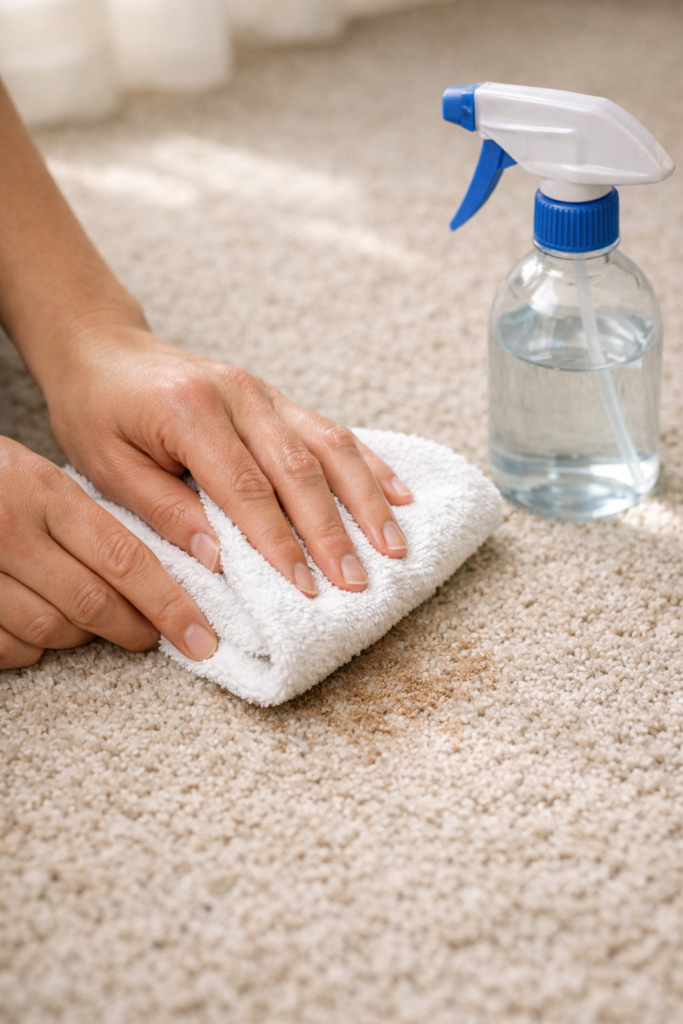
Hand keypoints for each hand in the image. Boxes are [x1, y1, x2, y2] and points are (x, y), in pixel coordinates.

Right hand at [0, 437, 218, 669]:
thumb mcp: (32, 476)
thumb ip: (82, 517)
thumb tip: (153, 570)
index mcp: (40, 492)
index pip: (124, 558)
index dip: (170, 604)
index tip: (202, 636)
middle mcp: (9, 530)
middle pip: (91, 602)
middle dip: (135, 628)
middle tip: (157, 637)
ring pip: (50, 630)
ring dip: (81, 636)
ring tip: (95, 625)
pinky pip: (7, 647)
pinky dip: (30, 649)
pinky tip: (36, 631)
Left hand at [40, 316, 413, 596]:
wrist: (104, 350)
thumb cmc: (98, 411)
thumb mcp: (108, 466)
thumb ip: (164, 510)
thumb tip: (218, 559)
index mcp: (192, 412)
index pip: (247, 488)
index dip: (278, 541)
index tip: (303, 586)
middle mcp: (239, 396)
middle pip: (300, 469)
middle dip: (333, 530)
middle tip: (358, 581)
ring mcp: (264, 393)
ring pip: (329, 447)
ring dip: (366, 499)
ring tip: (394, 545)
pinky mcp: (277, 398)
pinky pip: (331, 430)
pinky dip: (368, 465)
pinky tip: (398, 494)